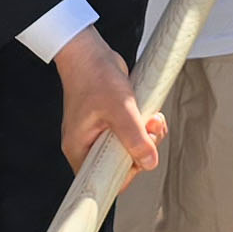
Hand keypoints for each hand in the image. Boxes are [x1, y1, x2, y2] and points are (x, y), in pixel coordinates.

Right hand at [55, 28, 166, 174]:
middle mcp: (87, 144)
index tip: (140, 159)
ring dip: (147, 137)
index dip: (126, 174)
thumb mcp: (120, 109)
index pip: (102, 179)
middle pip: (120, 164)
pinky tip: (150, 115)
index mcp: (79, 148)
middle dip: (142, 150)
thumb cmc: (94, 76)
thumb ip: (135, 138)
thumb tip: (149, 161)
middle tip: (151, 132)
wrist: (90, 52)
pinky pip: (131, 135)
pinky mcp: (110, 123)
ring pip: (129, 149)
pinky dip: (144, 127)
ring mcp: (99, 134)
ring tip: (153, 119)